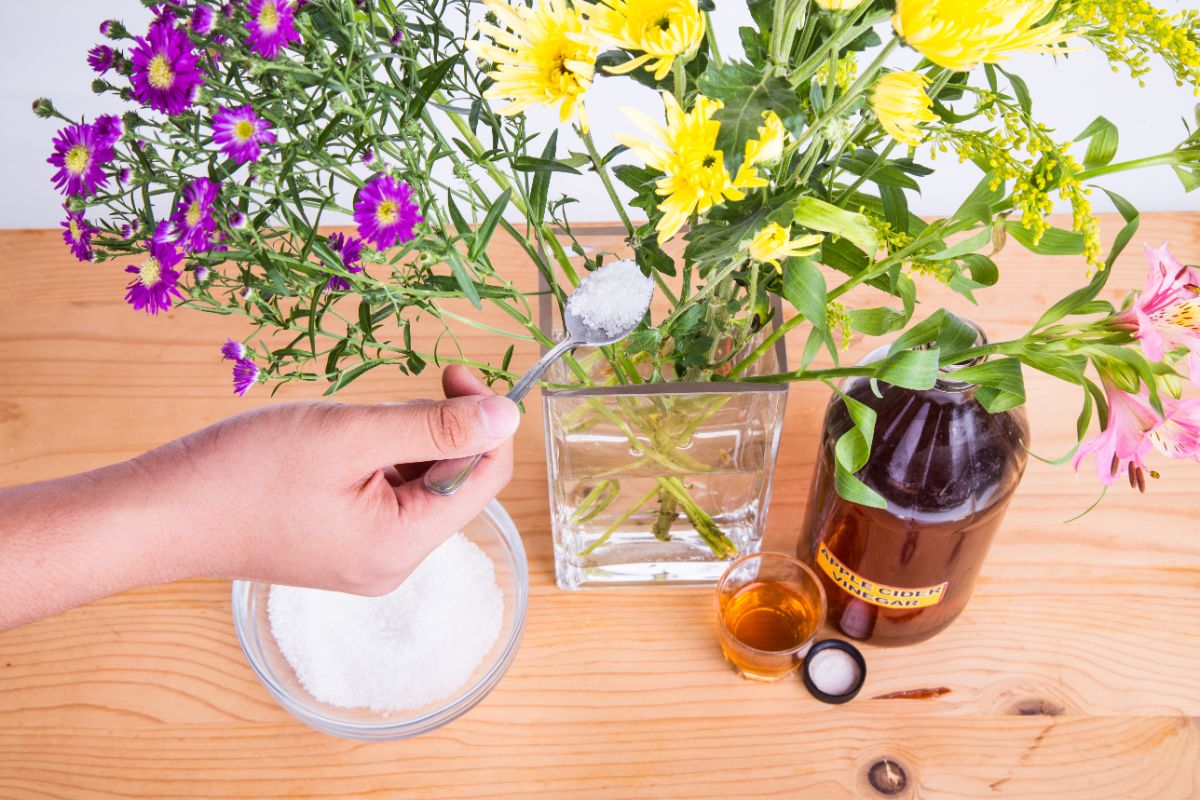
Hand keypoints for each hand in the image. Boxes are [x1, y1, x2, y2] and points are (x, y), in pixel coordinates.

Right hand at [137, 365, 518, 593]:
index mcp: (402, 544)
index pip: (485, 478)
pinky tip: (338, 445)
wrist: (162, 511)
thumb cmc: (245, 471)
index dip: (484, 420)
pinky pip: (387, 494)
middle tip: (399, 394)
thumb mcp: (350, 435)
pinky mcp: (344, 545)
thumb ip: (435, 426)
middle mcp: (393, 562)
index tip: (454, 375)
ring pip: (420, 484)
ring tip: (349, 427)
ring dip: (404, 442)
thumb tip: (509, 416)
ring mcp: (368, 558)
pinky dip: (378, 459)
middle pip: (453, 482)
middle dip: (436, 430)